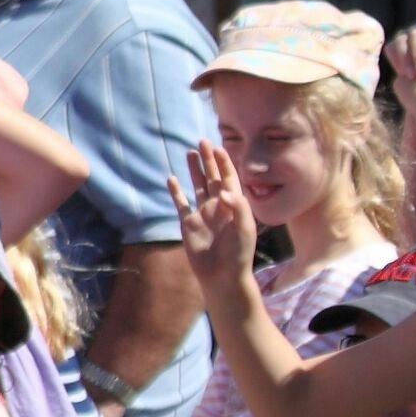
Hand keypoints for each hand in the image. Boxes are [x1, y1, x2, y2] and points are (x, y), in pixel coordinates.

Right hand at [173, 138, 259, 300]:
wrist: (223, 275)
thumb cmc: (239, 253)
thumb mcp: (244, 229)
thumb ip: (237, 207)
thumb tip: (224, 191)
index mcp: (234, 205)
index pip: (229, 178)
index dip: (224, 163)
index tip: (218, 147)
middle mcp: (218, 206)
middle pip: (213, 177)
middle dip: (208, 160)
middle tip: (202, 141)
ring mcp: (203, 213)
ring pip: (198, 186)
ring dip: (194, 170)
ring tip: (189, 153)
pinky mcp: (189, 223)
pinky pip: (181, 204)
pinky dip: (176, 192)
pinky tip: (171, 179)